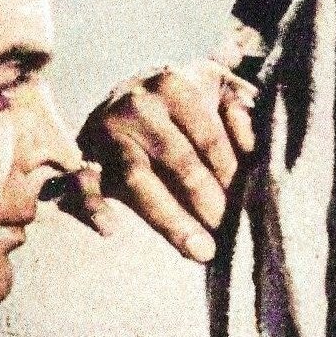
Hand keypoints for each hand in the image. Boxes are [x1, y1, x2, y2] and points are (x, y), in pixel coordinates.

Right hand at [78, 60, 255, 262]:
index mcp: (174, 85)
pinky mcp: (84, 157)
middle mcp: (138, 104)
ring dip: (171, 220)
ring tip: (201, 251)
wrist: (125, 95)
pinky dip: (92, 207)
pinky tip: (110, 229)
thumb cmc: (185, 100)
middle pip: (179, 162)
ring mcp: (107, 132)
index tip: (250, 205)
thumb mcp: (218, 88)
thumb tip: (254, 146)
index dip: (232, 174)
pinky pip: (81, 184)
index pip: (210, 138)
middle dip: (209, 202)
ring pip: (139, 180)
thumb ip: (242, 109)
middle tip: (231, 233)